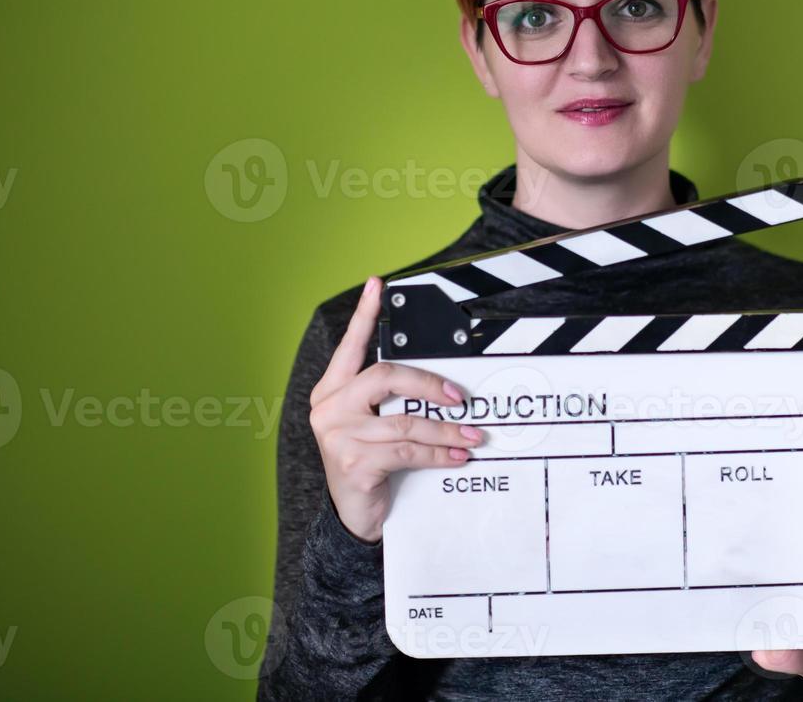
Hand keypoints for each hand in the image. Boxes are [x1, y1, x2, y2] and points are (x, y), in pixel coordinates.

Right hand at [308, 276, 484, 542]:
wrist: (351, 517)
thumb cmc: (367, 463)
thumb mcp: (372, 426)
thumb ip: (389, 401)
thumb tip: (441, 384)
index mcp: (332, 391)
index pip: (350, 347)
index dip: (365, 315)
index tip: (378, 285)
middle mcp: (330, 409)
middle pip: (386, 377)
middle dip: (430, 383)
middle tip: (460, 396)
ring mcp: (339, 437)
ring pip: (405, 421)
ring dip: (446, 429)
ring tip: (472, 435)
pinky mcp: (355, 464)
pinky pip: (409, 451)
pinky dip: (440, 453)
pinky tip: (457, 456)